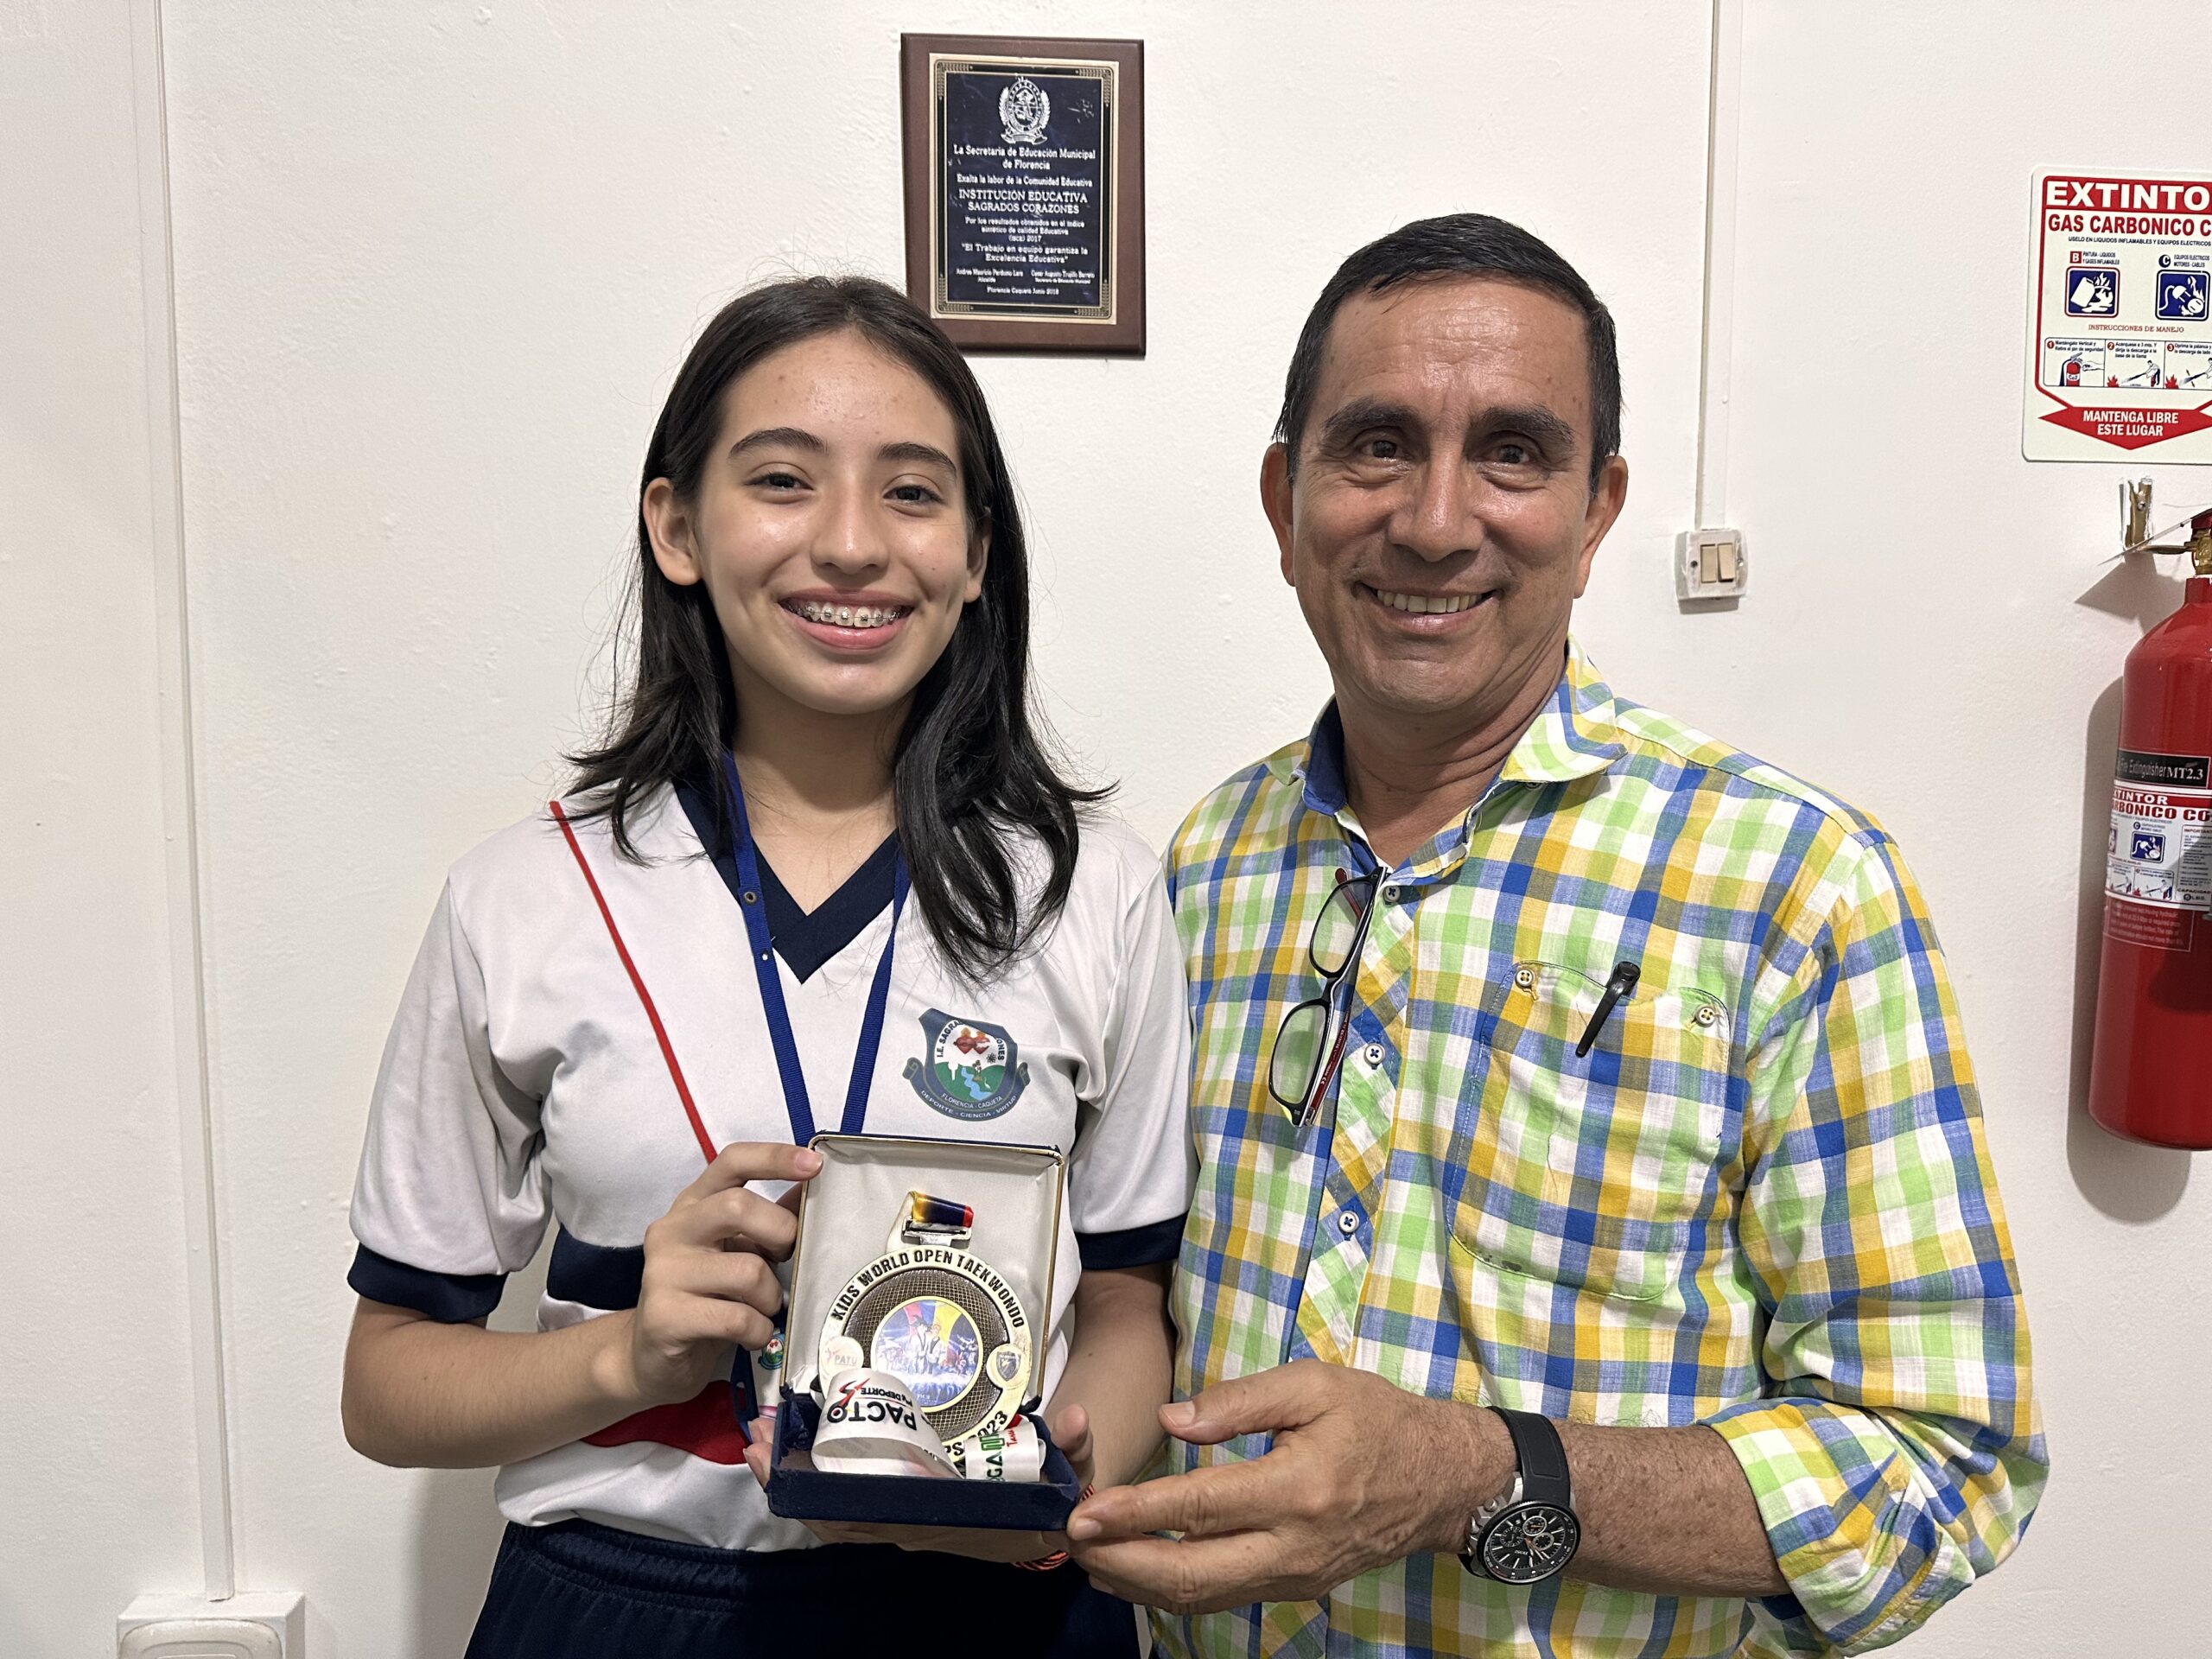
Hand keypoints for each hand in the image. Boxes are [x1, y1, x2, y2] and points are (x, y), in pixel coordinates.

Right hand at [611, 1141, 816, 1409]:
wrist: (650, 1359)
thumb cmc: (706, 1298)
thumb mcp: (736, 1251)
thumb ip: (769, 1220)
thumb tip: (812, 1186)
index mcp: (693, 1205)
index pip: (732, 1161)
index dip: (774, 1157)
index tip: (815, 1164)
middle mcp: (672, 1230)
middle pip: (738, 1207)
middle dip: (780, 1234)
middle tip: (785, 1261)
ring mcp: (663, 1272)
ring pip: (748, 1271)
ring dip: (772, 1297)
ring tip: (762, 1310)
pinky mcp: (665, 1317)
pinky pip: (737, 1319)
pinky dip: (760, 1331)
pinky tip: (753, 1335)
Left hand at [741, 1404, 1095, 1563]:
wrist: (1054, 1521)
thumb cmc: (1053, 1493)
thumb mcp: (1072, 1469)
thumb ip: (1076, 1446)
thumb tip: (1077, 1419)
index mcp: (943, 1515)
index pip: (872, 1513)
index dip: (822, 1494)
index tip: (784, 1461)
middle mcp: (913, 1524)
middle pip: (834, 1512)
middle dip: (790, 1479)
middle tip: (756, 1434)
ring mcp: (901, 1519)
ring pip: (832, 1509)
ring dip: (794, 1477)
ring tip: (760, 1435)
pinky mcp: (899, 1507)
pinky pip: (844, 1502)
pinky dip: (813, 1479)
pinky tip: (793, 1446)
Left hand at [1065, 1360, 1508, 1613]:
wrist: (1441, 1481)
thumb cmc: (1377, 1420)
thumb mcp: (1315, 1385)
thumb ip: (1240, 1400)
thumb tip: (1172, 1419)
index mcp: (1298, 1487)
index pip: (1201, 1507)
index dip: (1137, 1512)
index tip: (1086, 1511)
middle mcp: (1293, 1546)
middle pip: (1192, 1574)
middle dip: (1122, 1562)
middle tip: (1073, 1543)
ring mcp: (1294, 1577)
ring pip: (1203, 1597)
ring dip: (1138, 1583)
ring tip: (1090, 1558)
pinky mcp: (1295, 1589)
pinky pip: (1223, 1597)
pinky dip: (1172, 1589)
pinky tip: (1137, 1570)